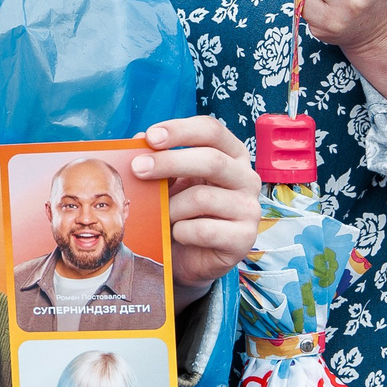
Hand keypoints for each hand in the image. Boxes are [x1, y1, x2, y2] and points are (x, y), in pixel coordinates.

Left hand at [129, 117, 260, 298]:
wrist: (192, 256)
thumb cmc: (183, 209)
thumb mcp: (170, 180)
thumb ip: (157, 158)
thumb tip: (137, 139)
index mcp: (232, 154)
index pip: (212, 131)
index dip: (180, 130)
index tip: (150, 137)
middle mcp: (246, 178)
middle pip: (212, 160)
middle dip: (169, 162)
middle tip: (138, 168)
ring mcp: (249, 209)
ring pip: (203, 198)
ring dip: (171, 207)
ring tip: (160, 215)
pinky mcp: (244, 238)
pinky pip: (204, 230)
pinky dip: (182, 231)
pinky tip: (177, 233)